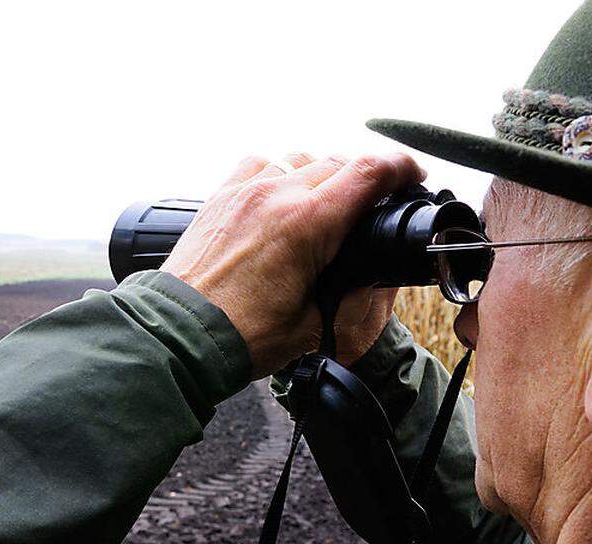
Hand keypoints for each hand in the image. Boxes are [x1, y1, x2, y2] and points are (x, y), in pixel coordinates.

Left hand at [161, 152, 424, 377]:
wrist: (179, 335)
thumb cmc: (242, 335)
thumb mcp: (315, 322)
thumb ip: (354, 294)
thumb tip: (379, 278)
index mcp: (309, 222)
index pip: (370, 172)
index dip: (401, 168)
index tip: (413, 177)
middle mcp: (278, 194)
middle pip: (339, 163)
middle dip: (365, 179)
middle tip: (375, 203)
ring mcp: (245, 191)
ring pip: (300, 160)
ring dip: (322, 175)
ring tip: (329, 203)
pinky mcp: (220, 197)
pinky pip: (260, 165)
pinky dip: (280, 175)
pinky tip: (282, 197)